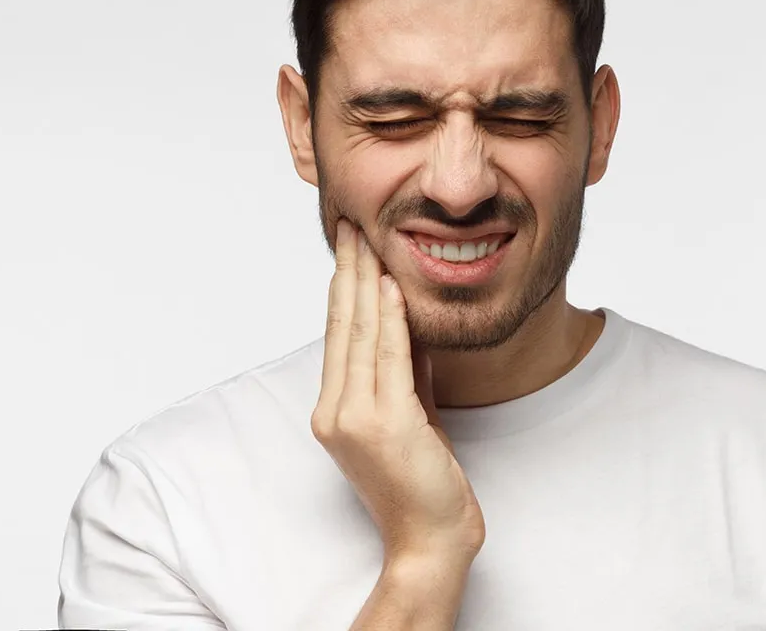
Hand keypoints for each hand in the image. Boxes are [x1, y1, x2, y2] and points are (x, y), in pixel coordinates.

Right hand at [312, 218, 485, 563]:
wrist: (430, 541)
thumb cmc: (423, 482)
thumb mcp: (412, 414)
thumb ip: (405, 370)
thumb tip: (410, 321)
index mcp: (335, 409)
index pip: (339, 334)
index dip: (344, 285)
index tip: (350, 245)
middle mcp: (335, 411)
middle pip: (342, 326)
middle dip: (348, 270)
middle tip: (349, 223)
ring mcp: (356, 419)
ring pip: (362, 334)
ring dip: (366, 280)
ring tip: (366, 238)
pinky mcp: (386, 425)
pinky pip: (389, 358)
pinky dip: (391, 318)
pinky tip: (390, 285)